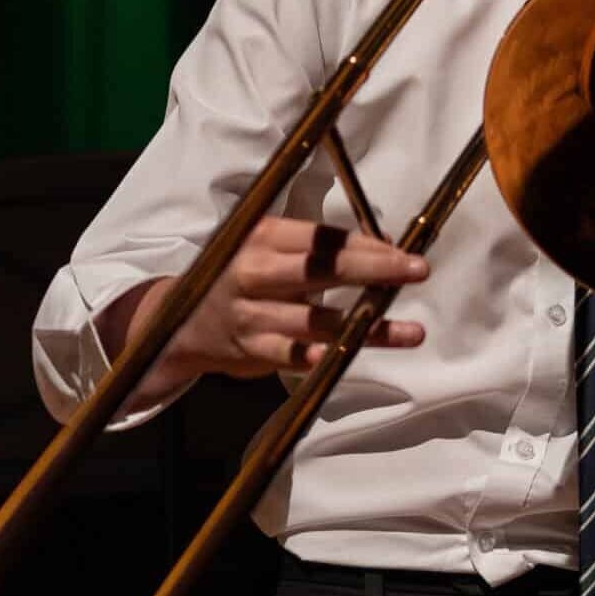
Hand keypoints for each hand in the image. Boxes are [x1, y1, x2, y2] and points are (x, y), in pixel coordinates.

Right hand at [107, 216, 427, 395]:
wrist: (177, 321)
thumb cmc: (239, 278)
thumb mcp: (267, 250)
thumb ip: (314, 249)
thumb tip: (383, 249)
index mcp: (263, 237)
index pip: (322, 238)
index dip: (366, 245)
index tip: (405, 253)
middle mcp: (255, 271)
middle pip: (322, 269)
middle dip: (374, 269)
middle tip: (417, 270)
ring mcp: (251, 312)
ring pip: (317, 320)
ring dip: (367, 327)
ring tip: (412, 332)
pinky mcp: (249, 347)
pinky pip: (289, 355)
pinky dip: (317, 357)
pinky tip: (347, 358)